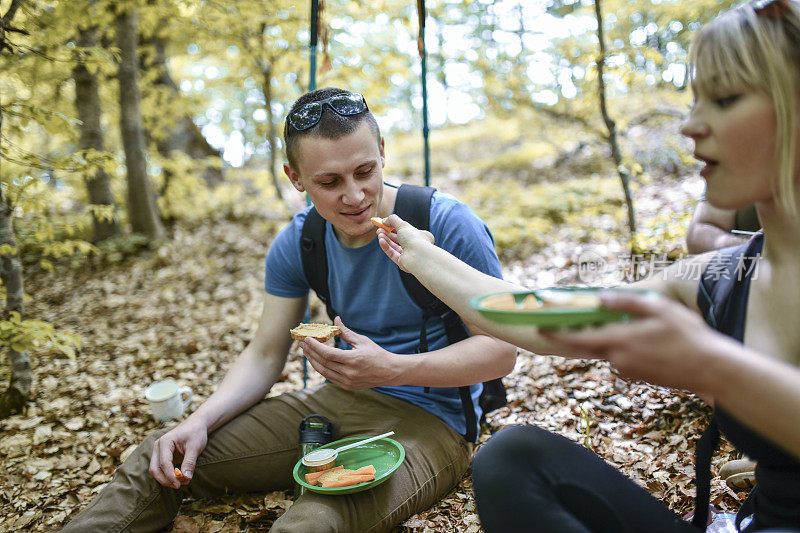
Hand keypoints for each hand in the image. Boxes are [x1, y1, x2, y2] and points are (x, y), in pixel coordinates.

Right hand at [149, 416, 207, 488]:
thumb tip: (186, 478)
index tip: (179, 484)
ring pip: (156, 471)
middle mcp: (158, 447)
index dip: (170, 475)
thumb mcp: (195, 447)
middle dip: (165, 480)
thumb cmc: (195, 433)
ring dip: (166, 479)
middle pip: (154, 469)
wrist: (196, 425)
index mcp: (165, 442)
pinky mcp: (162, 456)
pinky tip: (180, 478)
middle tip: (179, 485)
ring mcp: (158, 452)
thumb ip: (190, 462)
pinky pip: (161, 469)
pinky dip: (168, 476)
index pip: (164, 463)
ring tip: (182, 482)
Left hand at [300, 316, 402, 388]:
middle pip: (323, 363)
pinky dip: (321, 369)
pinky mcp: (347, 386)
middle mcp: (349, 372)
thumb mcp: (362, 341)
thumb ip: (346, 332)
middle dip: (311, 352)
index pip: (328, 354)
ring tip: (307, 352)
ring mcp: (347, 381)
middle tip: (303, 344)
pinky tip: (317, 361)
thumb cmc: (377, 354)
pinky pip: (330, 377)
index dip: (315, 347)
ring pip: (324, 372)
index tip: (307, 339)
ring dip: (313, 361)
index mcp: (353, 359)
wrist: (389, 372)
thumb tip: (336, 319)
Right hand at [377, 214, 433, 272]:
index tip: (385, 223)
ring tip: (379, 234)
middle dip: (388, 233)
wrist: (417, 256)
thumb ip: (393, 220)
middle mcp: (415, 246)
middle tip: (379, 230)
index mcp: (420, 236)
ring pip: (394, 246)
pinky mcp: (402, 262)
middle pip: (399, 238)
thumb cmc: (414, 239)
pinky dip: (386, 247)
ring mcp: (409, 255)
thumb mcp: (403, 225)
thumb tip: (384, 220)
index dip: (394, 227)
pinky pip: (392, 253)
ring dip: (386, 239)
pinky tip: (381, 241)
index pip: (405, 230)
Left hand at [542, 290, 734, 394]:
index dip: (557, 334)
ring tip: (641, 328)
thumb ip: (627, 302)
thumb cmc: (689, 336)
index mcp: (621, 342)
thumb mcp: (659, 309)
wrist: (712, 369)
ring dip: (615, 338)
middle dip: (583, 332)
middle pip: (592, 344)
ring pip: (611, 350)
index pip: (579, 339)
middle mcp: (620, 360)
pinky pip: (624, 358)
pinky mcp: (639, 376)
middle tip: (579, 319)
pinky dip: (628, 347)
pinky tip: (652, 341)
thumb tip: (600, 296)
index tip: (541, 328)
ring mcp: (629, 371)